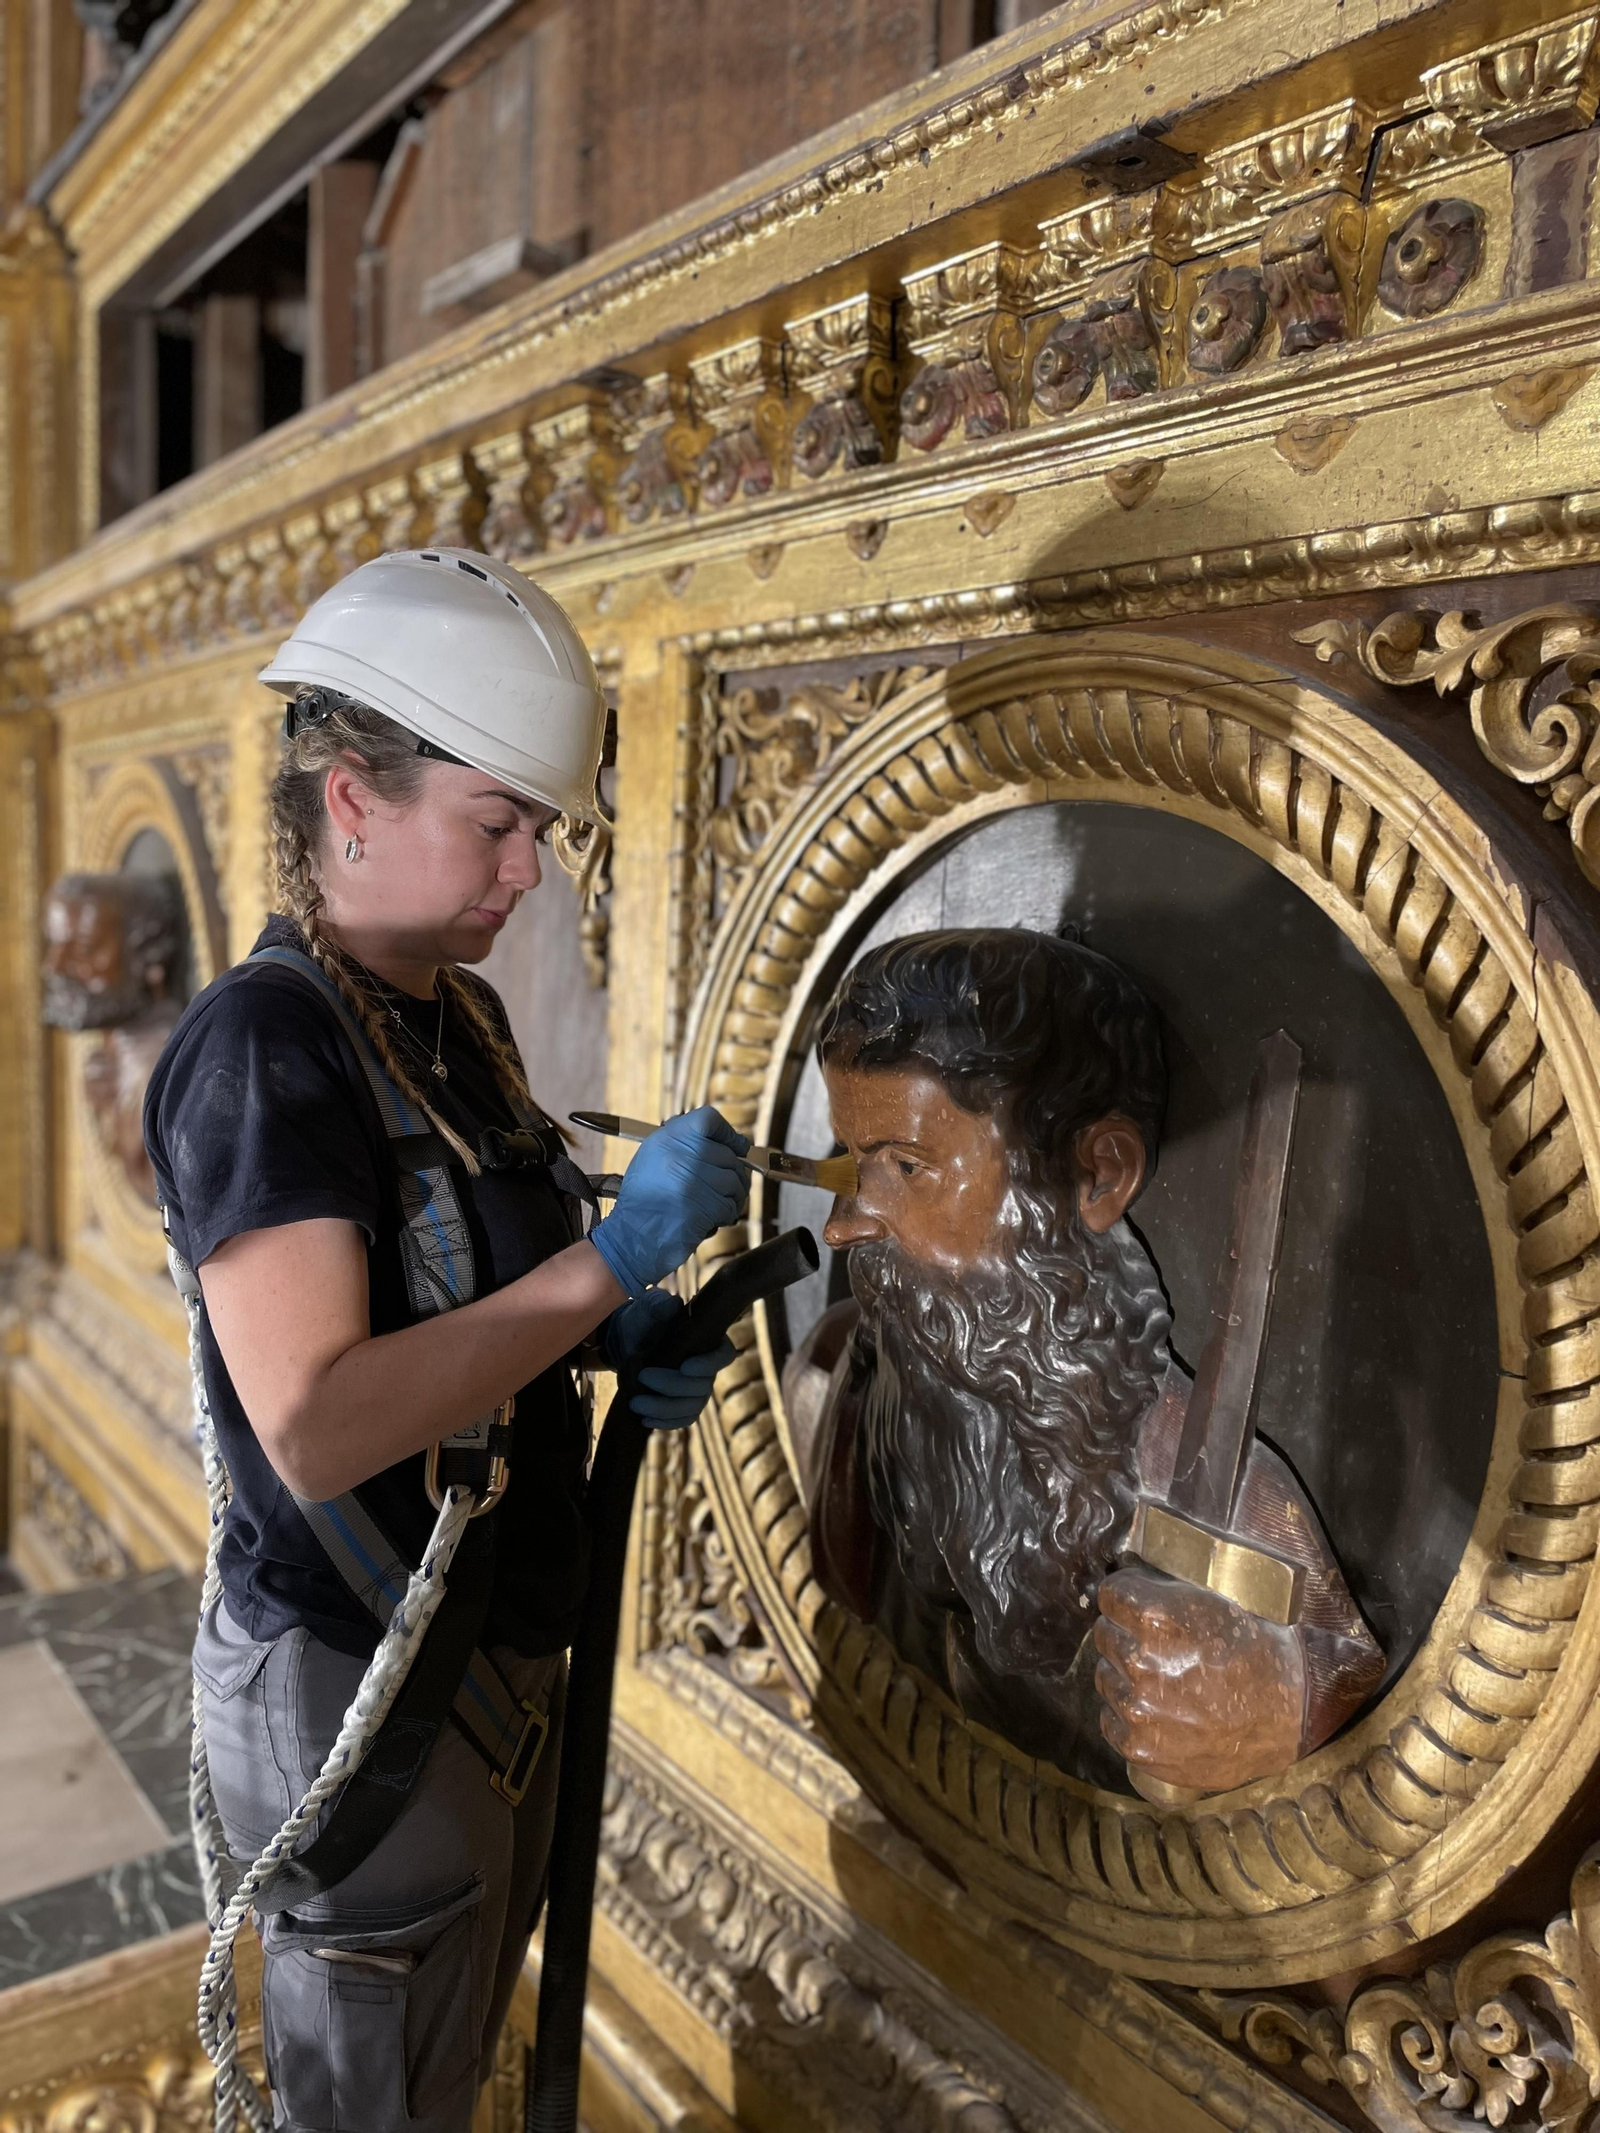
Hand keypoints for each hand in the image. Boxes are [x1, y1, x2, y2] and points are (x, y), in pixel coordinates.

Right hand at [589, 1106, 749, 1295]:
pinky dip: (726, 1214)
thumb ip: (684, 1144)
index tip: (737, 1147)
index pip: (708, 1119)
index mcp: (667, 1138)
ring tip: (715, 1204)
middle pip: (729, 1155)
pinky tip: (712, 1218)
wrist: (632, 1238)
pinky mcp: (704, 1205)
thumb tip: (728, 1141)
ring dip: (732, 1196)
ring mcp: (694, 1179)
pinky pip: (731, 1205)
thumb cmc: (644, 1201)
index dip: (728, 1133)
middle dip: (732, 1174)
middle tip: (723, 1188)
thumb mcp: (653, 1158)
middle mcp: (681, 1153)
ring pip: (735, 1181)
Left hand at [604, 1289, 735, 1430]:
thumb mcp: (648, 1309)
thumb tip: (671, 1305)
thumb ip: (659, 1306)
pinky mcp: (683, 1405)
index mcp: (709, 1340)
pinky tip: (645, 1420)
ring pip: (692, 1406)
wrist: (628, 1343)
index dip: (709, 1365)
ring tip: (636, 1403)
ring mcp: (698, 1389)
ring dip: (664, 1408)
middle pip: (703, 1386)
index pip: (724, 1356)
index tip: (684, 1366)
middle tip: (642, 1377)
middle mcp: (708, 1367)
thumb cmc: (644, 1321)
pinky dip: (665, 1422)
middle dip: (672, 1386)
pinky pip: (683, 1419)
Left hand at [1091, 1569, 1304, 1792]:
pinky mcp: (1139, 1746)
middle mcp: (1141, 1661)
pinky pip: (1109, 1719)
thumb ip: (1162, 1592)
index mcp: (1157, 1617)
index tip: (1136, 1606)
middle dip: (1126, 1635)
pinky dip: (1127, 1715)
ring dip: (1125, 1675)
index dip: (1126, 1599)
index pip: (1110, 1595)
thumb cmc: (1253, 1652)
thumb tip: (1126, 1583)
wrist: (1286, 1714)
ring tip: (1163, 1682)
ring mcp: (1138, 1707)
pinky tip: (1159, 1711)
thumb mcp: (1212, 1601)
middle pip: (1104, 1634)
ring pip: (1105, 1676)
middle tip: (1158, 1647)